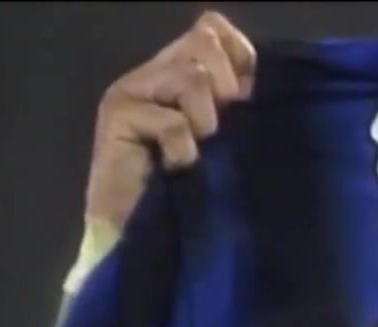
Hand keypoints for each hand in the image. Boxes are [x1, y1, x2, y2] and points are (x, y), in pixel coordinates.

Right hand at [84, 11, 255, 233]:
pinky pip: (173, 122)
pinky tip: (173, 171)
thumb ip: (235, 111)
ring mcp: (133, 90)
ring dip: (204, 124)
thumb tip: (259, 84)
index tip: (245, 105)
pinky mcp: (118, 114)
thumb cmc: (184, 202)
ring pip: (191, 76)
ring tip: (192, 158)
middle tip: (215, 136)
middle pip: (204, 41)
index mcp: (180, 77)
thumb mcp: (222, 150)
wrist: (139, 244)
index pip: (215, 30)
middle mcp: (155, 75)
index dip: (239, 59)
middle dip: (224, 91)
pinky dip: (182, 152)